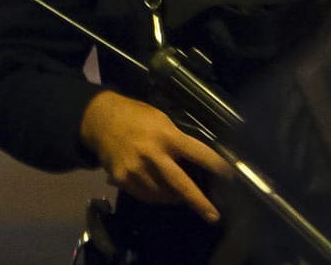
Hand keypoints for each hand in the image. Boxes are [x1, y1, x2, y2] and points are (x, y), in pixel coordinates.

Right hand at [79, 90, 231, 222]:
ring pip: (163, 195)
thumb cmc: (135, 116)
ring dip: (176, 197)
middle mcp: (152, 154)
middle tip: (214, 215)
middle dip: (199, 202)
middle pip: (181, 184)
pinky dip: (157, 196)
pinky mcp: (123, 179)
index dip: (217, 166)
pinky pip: (146, 195)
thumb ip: (176, 139)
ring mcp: (136, 169)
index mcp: (166, 135)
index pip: (198, 153)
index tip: (232, 177)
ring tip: (182, 196)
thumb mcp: (160, 119)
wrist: (99, 120)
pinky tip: (161, 191)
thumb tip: (194, 162)